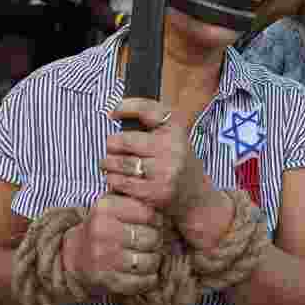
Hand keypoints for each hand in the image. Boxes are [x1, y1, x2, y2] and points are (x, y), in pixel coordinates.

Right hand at [64, 193, 164, 296]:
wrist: (74, 256)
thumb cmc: (102, 228)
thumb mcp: (112, 206)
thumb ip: (135, 199)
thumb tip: (163, 202)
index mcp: (106, 208)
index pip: (147, 213)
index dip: (156, 220)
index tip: (154, 224)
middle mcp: (102, 230)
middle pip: (151, 237)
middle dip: (157, 242)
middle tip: (153, 243)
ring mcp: (103, 256)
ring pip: (149, 261)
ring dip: (154, 261)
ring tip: (149, 258)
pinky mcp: (106, 279)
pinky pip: (141, 282)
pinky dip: (149, 280)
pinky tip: (146, 275)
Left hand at [102, 99, 212, 223]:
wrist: (197, 197)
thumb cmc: (177, 163)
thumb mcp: (172, 137)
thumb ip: (150, 126)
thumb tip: (114, 112)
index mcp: (176, 127)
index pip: (146, 108)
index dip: (125, 107)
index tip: (112, 112)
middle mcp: (173, 146)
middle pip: (126, 140)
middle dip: (111, 143)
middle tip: (110, 147)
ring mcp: (166, 170)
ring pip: (121, 163)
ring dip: (108, 163)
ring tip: (108, 164)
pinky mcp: (158, 191)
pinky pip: (123, 182)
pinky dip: (114, 180)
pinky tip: (115, 178)